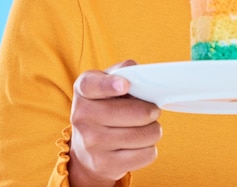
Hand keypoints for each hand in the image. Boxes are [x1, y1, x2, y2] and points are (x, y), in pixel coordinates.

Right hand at [68, 60, 161, 186]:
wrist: (86, 149)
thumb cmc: (105, 106)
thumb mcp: (108, 82)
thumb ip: (123, 71)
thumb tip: (136, 73)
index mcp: (83, 90)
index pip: (92, 85)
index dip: (110, 85)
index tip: (124, 85)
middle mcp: (82, 116)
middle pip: (134, 113)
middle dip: (151, 111)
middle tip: (152, 110)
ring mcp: (91, 143)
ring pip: (144, 134)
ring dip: (154, 129)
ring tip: (147, 127)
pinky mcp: (104, 165)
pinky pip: (145, 154)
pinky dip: (150, 148)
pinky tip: (141, 143)